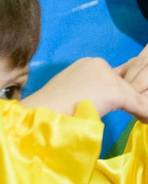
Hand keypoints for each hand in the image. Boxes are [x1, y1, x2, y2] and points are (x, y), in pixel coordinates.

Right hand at [27, 52, 147, 122]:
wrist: (46, 112)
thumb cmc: (53, 106)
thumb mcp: (74, 91)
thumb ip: (91, 90)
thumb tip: (104, 100)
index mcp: (87, 63)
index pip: (113, 76)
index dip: (121, 90)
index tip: (126, 102)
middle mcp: (98, 64)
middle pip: (125, 83)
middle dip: (132, 97)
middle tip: (139, 111)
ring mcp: (107, 76)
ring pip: (133, 94)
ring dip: (138, 106)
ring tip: (141, 116)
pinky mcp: (115, 91)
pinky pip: (139, 105)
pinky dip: (143, 113)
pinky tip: (143, 119)